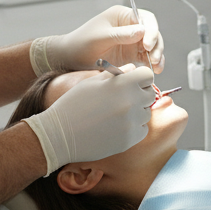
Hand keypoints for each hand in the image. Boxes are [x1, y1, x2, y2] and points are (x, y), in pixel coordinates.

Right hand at [23, 64, 154, 174]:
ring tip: (115, 115)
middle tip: (124, 99)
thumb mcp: (92, 83)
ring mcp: (131, 123)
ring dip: (136, 112)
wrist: (60, 135)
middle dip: (140, 95)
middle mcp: (130, 102)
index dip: (140, 78)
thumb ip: (116, 74)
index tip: (133, 83)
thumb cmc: (73, 105)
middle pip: (150, 94)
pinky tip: (115, 127)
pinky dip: (133, 128)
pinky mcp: (129, 140)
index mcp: (122, 84)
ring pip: (146, 113)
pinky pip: (141, 130)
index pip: (148, 75)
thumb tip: (133, 69)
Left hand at [48, 5, 164, 73]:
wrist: (71, 58)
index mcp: (122, 16)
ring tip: (156, 67)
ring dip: (157, 55)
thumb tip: (142, 31)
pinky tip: (155, 70)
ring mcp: (132, 41)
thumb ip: (121, 35)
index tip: (147, 44)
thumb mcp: (100, 37)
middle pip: (152, 32)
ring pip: (153, 46)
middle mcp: (130, 26)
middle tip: (154, 59)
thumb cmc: (81, 43)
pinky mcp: (131, 55)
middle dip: (156, 45)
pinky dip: (152, 63)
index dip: (151, 30)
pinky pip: (147, 57)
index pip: (144, 18)